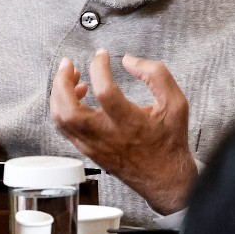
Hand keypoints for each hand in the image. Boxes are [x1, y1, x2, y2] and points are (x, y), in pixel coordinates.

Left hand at [50, 50, 197, 215]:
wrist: (164, 178)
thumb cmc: (168, 143)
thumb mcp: (176, 104)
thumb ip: (156, 75)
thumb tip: (130, 60)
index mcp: (129, 123)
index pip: (104, 91)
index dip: (99, 67)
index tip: (102, 55)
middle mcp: (106, 136)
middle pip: (68, 109)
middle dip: (62, 82)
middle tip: (68, 64)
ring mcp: (93, 145)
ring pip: (61, 119)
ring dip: (59, 94)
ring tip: (70, 78)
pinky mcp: (88, 150)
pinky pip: (64, 128)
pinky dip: (63, 108)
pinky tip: (75, 98)